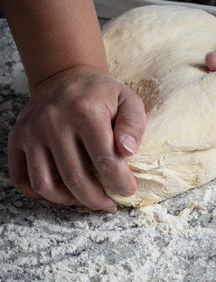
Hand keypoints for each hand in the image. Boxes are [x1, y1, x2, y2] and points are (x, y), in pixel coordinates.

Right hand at [8, 66, 145, 211]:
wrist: (64, 77)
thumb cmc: (101, 94)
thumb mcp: (128, 100)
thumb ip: (133, 125)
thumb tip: (128, 151)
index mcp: (85, 112)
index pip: (104, 160)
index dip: (120, 182)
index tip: (128, 189)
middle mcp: (53, 122)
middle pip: (75, 178)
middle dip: (97, 199)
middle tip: (109, 203)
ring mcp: (31, 132)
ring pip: (45, 185)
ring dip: (70, 201)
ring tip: (87, 199)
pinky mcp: (17, 139)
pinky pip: (22, 179)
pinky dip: (41, 194)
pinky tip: (63, 192)